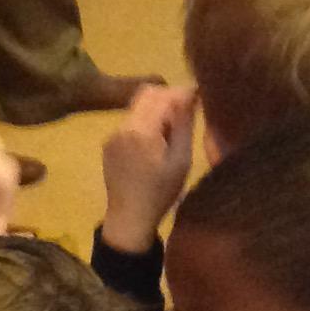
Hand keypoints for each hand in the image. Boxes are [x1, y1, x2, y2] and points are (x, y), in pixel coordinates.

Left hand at [101, 85, 197, 252]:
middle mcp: (123, 126)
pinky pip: (130, 121)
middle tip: (187, 113)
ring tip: (172, 131)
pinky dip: (146, 121)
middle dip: (169, 97)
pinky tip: (156, 142)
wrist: (129, 218)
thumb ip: (184, 125)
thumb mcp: (181, 160)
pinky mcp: (110, 143)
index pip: (163, 95)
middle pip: (148, 94)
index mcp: (142, 130)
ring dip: (157, 109)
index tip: (199, 96)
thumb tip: (189, 96)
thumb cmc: (160, 192)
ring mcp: (114, 134)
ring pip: (138, 105)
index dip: (183, 92)